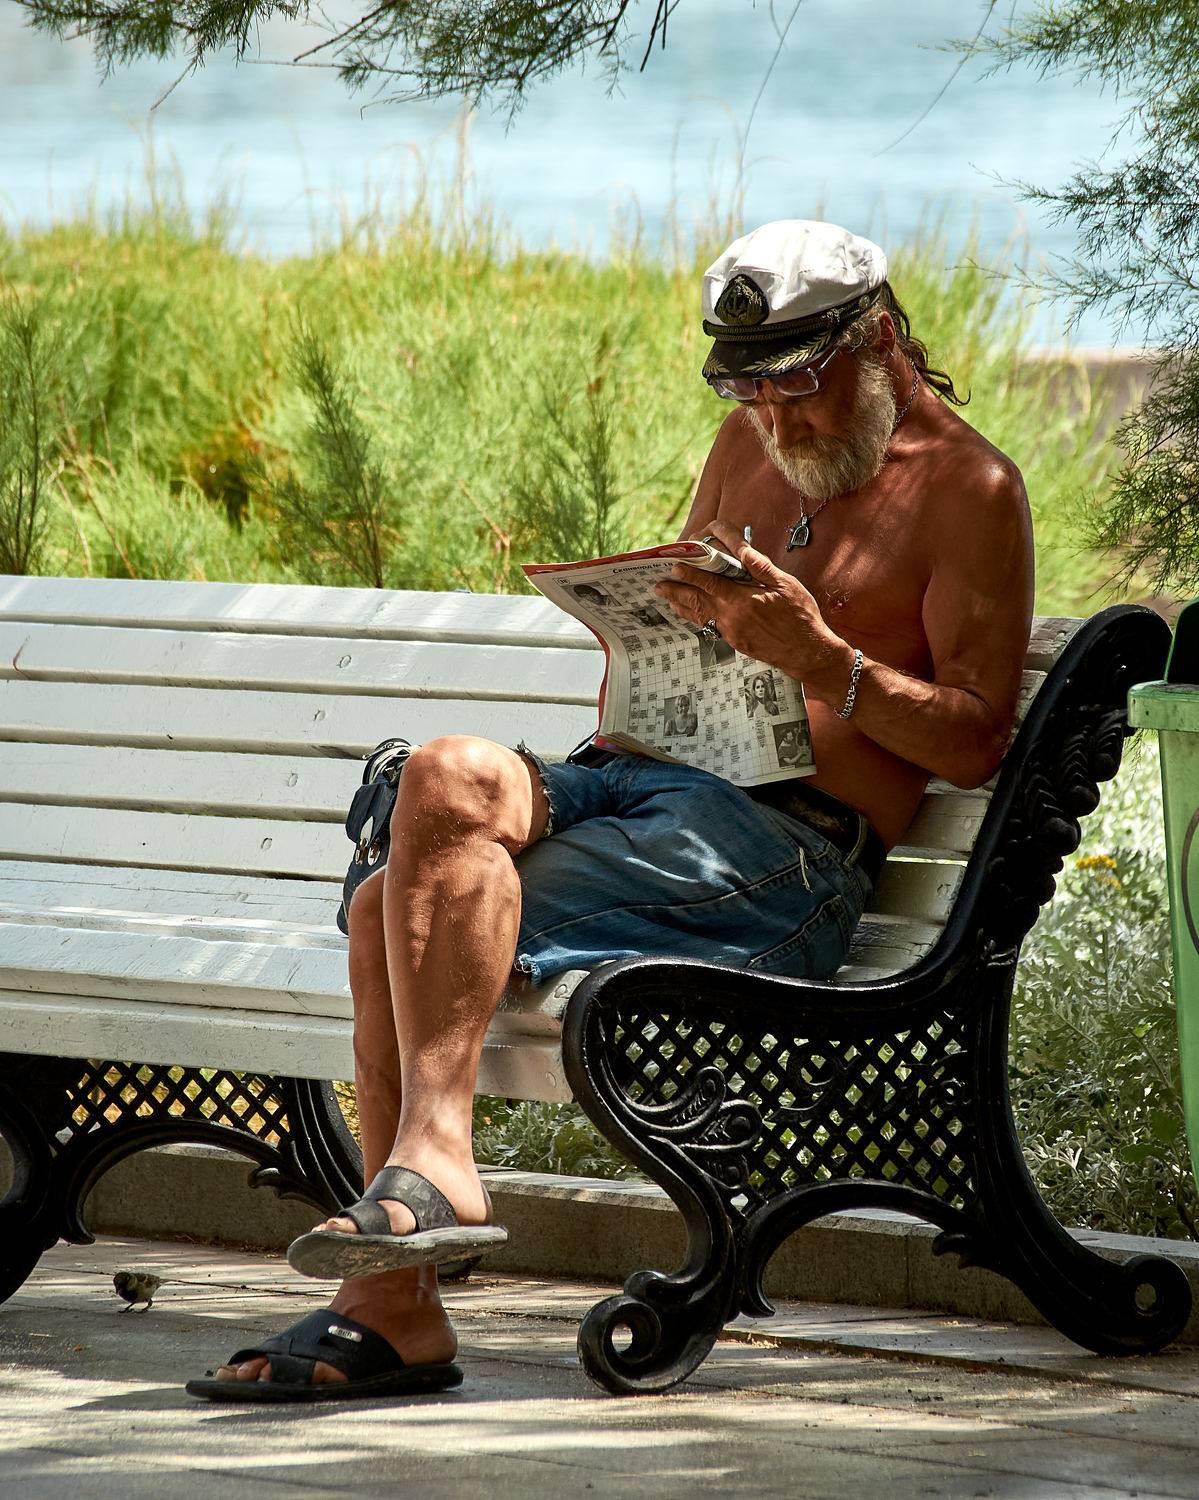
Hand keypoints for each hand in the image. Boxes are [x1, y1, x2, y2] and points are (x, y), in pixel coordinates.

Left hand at [654, 519, 849, 689]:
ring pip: (700, 616)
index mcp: (742, 600)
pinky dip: (697, 618)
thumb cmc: (800, 616)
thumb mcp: (786, 585)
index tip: (674, 567)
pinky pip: (710, 627)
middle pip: (696, 601)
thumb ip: (761, 567)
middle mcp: (732, 617)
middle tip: (658, 586)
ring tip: (668, 599)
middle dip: (675, 592)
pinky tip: (692, 614)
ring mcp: (732, 632)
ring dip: (682, 606)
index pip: (708, 583)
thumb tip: (743, 549)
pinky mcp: (735, 642)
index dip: (689, 574)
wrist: (807, 652)